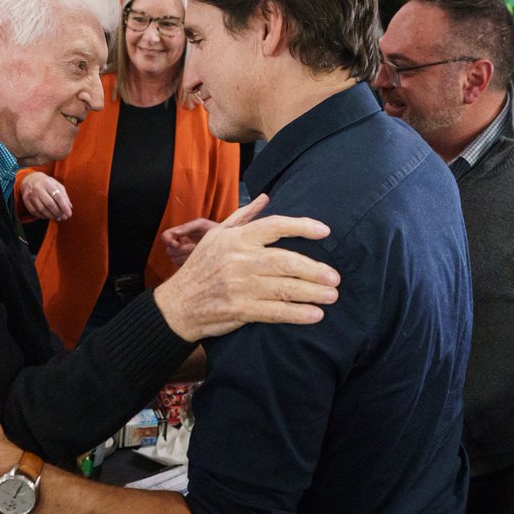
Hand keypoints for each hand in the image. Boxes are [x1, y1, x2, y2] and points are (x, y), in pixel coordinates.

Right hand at [20, 172, 71, 220]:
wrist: (30, 179)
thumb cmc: (46, 183)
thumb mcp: (56, 185)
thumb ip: (64, 195)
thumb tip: (69, 207)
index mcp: (47, 183)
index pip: (57, 196)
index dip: (64, 206)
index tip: (69, 214)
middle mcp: (38, 188)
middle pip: (49, 204)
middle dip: (58, 213)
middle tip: (64, 217)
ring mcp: (30, 195)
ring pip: (42, 209)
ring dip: (51, 216)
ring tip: (58, 218)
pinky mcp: (26, 201)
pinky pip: (35, 212)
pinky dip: (43, 216)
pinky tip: (49, 217)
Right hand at [153, 194, 339, 341]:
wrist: (178, 304)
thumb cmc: (200, 268)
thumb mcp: (216, 235)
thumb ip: (243, 217)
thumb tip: (266, 198)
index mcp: (236, 239)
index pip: (274, 226)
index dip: (302, 227)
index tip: (325, 231)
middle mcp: (240, 260)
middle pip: (285, 261)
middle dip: (314, 269)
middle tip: (335, 276)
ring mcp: (240, 286)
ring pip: (284, 288)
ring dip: (312, 292)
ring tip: (332, 295)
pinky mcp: (240, 309)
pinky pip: (275, 312)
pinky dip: (297, 314)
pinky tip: (315, 315)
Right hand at [161, 218, 217, 266]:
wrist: (226, 242)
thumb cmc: (214, 230)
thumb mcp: (201, 225)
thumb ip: (187, 228)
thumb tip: (174, 234)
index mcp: (181, 234)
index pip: (166, 236)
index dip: (167, 240)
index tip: (176, 243)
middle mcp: (180, 245)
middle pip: (169, 250)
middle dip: (181, 249)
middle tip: (194, 247)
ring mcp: (184, 256)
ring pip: (174, 260)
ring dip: (185, 257)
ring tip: (198, 252)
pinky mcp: (189, 265)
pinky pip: (182, 267)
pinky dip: (189, 263)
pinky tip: (199, 259)